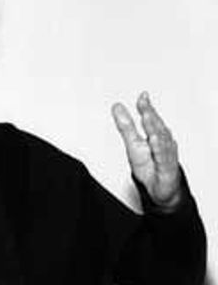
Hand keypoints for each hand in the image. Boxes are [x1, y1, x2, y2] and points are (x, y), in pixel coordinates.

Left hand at [111, 92, 181, 209]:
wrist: (160, 189)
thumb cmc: (148, 166)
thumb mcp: (133, 144)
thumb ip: (126, 125)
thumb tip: (116, 106)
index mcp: (155, 134)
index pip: (150, 118)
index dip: (146, 107)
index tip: (142, 95)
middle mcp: (163, 142)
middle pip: (156, 126)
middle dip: (150, 114)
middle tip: (143, 102)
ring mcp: (166, 155)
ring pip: (161, 140)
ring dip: (155, 129)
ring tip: (147, 117)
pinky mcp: (167, 168)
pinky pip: (164, 158)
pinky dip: (160, 150)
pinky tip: (154, 142)